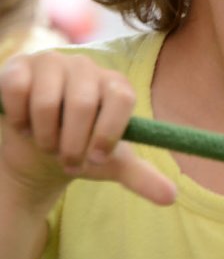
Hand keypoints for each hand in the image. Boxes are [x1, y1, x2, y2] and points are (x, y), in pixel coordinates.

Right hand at [0, 52, 175, 208]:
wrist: (35, 146)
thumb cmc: (79, 147)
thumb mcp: (110, 163)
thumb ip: (141, 176)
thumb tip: (171, 197)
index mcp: (115, 84)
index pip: (122, 98)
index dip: (108, 131)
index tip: (95, 158)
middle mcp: (87, 67)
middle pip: (83, 103)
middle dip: (71, 143)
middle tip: (65, 158)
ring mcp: (52, 62)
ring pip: (47, 101)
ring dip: (44, 135)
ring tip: (45, 142)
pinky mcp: (20, 66)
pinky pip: (18, 90)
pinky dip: (18, 119)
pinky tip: (23, 124)